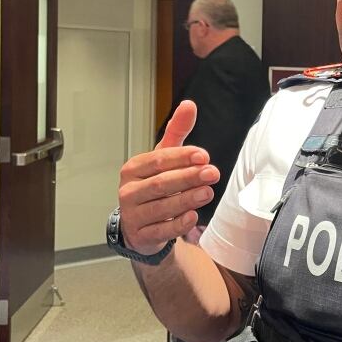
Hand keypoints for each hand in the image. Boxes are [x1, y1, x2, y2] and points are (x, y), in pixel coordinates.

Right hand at [118, 100, 219, 255]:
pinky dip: (177, 224)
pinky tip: (193, 216)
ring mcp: (133, 215)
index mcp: (134, 169)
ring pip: (161, 207)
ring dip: (186, 199)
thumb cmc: (153, 186)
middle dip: (188, 177)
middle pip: (160, 183)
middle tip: (212, 173)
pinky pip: (160, 231)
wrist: (141, 224)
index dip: (181, 157)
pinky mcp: (141, 236)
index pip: (158, 160)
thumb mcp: (164, 157)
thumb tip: (189, 105)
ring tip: (207, 192)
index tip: (203, 156)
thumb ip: (177, 132)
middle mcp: (130, 191)